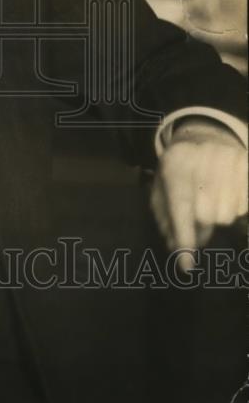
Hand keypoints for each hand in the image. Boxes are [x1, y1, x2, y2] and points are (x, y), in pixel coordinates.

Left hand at [151, 119, 247, 270]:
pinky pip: (243, 205)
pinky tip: (227, 190)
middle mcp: (203, 159)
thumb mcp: (162, 188)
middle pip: (206, 216)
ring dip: (219, 214)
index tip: (186, 265)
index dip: (184, 237)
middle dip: (200, 226)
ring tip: (212, 195)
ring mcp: (229, 159)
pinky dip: (235, 205)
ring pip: (227, 214)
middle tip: (197, 216)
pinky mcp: (246, 164)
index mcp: (175, 164)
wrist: (206, 137)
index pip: (180, 207)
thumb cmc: (179, 170)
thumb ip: (165, 218)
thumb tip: (175, 248)